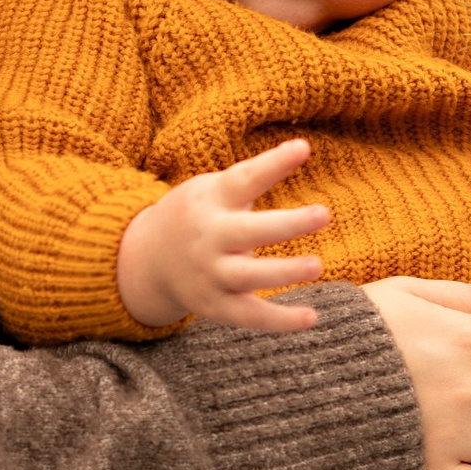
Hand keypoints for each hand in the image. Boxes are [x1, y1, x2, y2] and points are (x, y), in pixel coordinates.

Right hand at [116, 142, 329, 334]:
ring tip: (317, 265)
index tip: (303, 148)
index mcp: (211, 200)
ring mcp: (211, 274)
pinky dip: (280, 321)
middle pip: (248, 232)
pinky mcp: (216, 306)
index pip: (244, 179)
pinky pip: (250, 316)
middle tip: (323, 213)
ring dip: (284, 272)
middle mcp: (210, 237)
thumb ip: (252, 175)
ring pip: (249, 276)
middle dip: (286, 224)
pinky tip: (311, 317)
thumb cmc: (197, 214)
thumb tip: (301, 148)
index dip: (273, 164)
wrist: (147, 259)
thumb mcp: (213, 188)